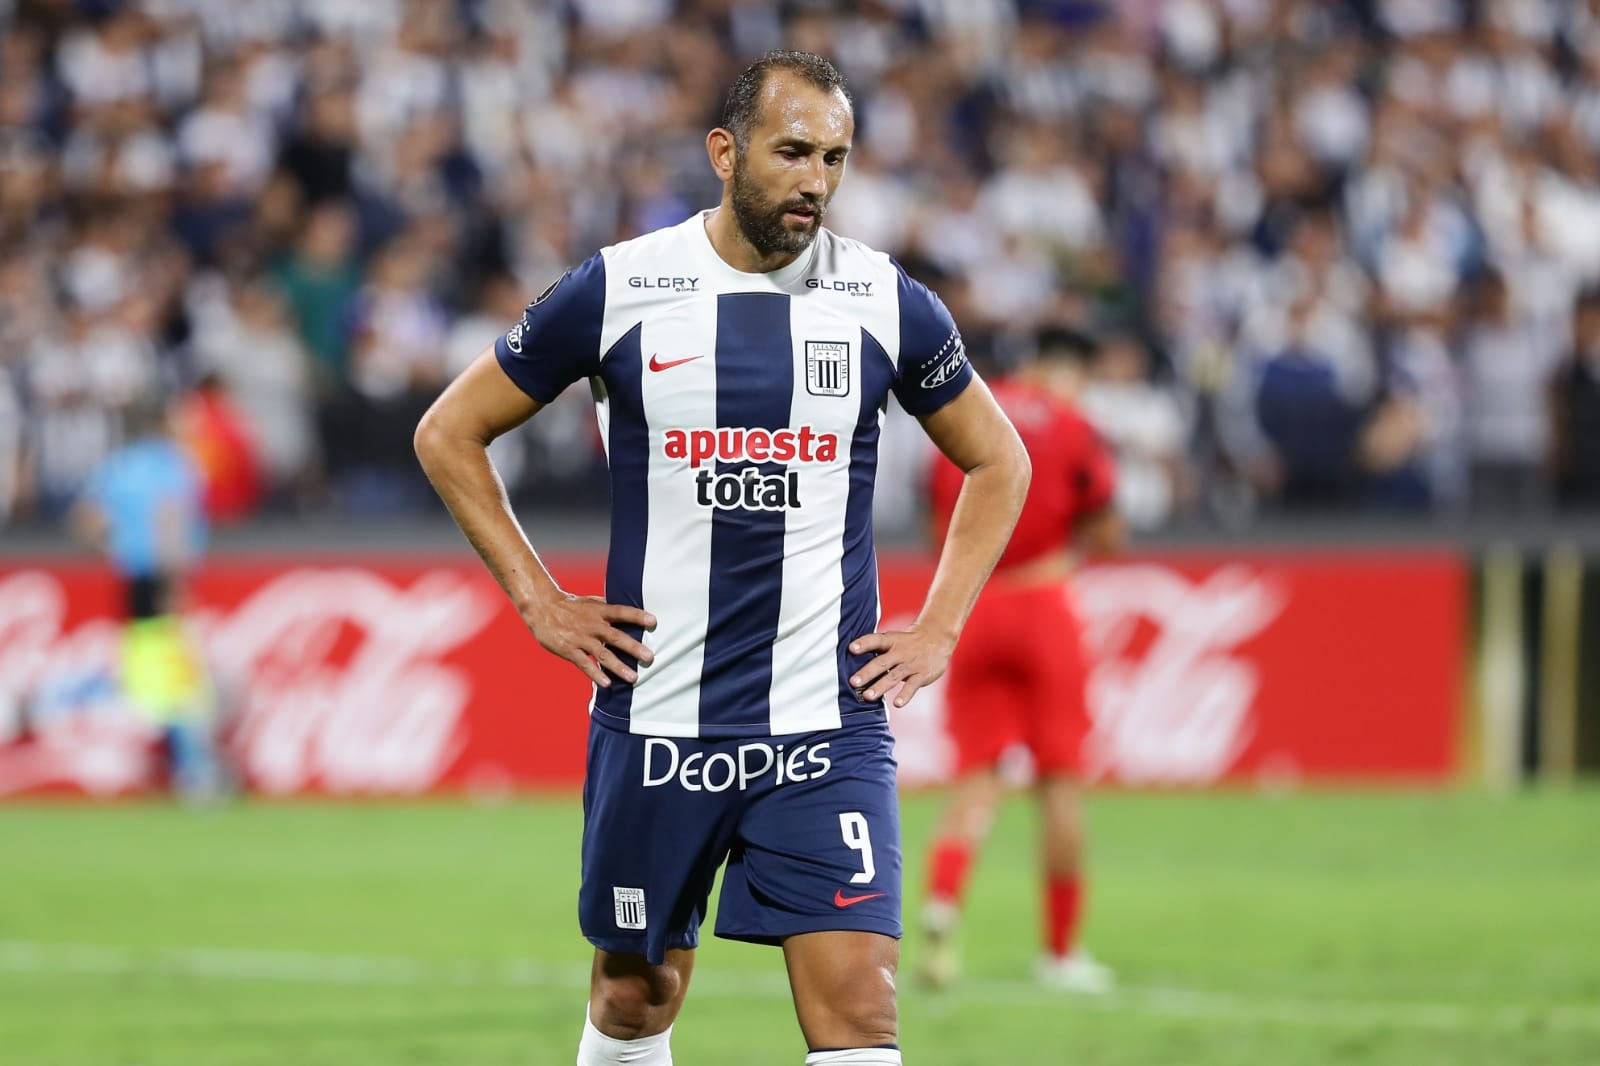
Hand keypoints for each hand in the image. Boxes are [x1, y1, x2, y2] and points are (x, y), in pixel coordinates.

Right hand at [525, 593, 656, 687]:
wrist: (542, 608)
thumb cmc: (570, 605)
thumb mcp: (591, 602)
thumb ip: (608, 608)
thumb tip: (630, 611)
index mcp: (599, 611)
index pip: (621, 612)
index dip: (637, 616)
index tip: (653, 621)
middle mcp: (592, 625)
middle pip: (616, 636)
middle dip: (633, 647)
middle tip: (650, 657)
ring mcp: (581, 638)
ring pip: (602, 654)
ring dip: (618, 667)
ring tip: (633, 678)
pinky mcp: (569, 650)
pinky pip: (584, 664)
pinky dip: (595, 674)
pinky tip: (607, 684)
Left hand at [848, 625, 956, 707]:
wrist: (938, 638)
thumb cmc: (908, 641)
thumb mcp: (894, 639)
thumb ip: (877, 650)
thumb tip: (850, 661)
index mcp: (891, 641)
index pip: (876, 640)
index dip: (864, 644)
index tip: (851, 649)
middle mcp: (900, 652)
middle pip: (882, 662)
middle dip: (867, 672)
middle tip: (853, 682)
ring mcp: (911, 664)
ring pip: (894, 676)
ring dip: (881, 686)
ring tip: (868, 696)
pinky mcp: (922, 675)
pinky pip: (912, 686)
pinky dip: (905, 695)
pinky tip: (897, 704)